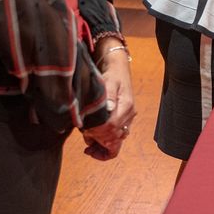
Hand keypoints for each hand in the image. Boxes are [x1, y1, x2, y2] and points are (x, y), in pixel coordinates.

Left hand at [82, 37, 136, 160]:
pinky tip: (94, 141)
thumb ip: (108, 96)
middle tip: (85, 135)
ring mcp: (127, 119)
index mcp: (126, 106)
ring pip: (117, 140)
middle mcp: (129, 115)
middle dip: (99, 139)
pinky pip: (117, 137)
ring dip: (102, 143)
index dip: (98, 131)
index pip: (112, 126)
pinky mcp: (123, 120)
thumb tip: (108, 108)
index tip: (86, 130)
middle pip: (115, 136)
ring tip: (88, 141)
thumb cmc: (113, 75)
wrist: (119, 69)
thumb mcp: (109, 82)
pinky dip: (106, 142)